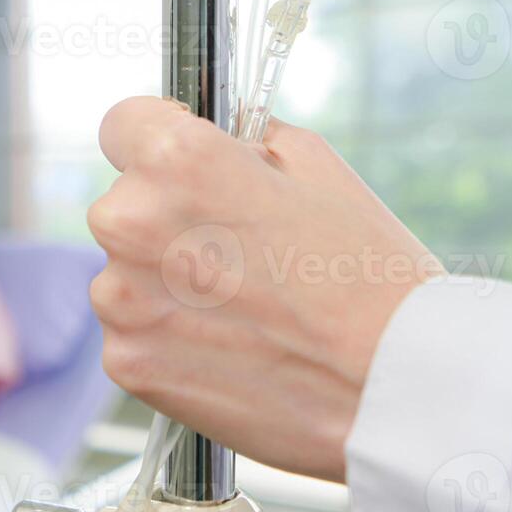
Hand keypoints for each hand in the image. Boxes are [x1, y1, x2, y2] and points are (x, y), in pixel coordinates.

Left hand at [87, 97, 440, 481]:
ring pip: (126, 273)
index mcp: (175, 160)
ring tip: (243, 308)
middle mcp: (130, 223)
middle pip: (125, 205)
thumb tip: (217, 139)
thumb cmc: (367, 274)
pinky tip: (230, 347)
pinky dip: (169, 338)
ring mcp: (121, 300)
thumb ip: (246, 141)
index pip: (123, 123)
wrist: (390, 387)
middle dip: (169, 219)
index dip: (158, 140)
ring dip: (165, 284)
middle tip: (238, 252)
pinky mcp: (127, 361)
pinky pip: (134, 333)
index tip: (182, 166)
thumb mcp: (319, 167)